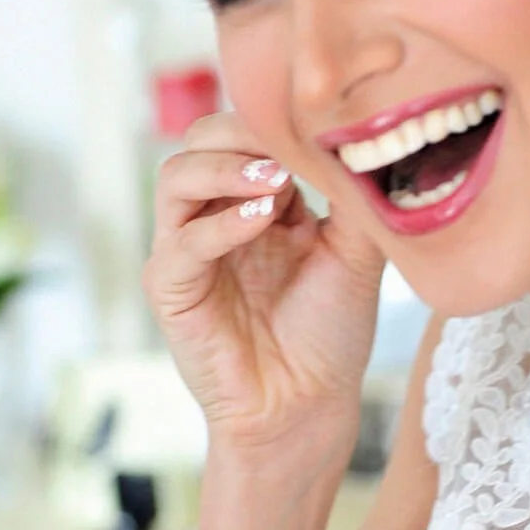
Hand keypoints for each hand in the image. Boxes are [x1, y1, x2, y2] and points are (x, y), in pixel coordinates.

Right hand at [147, 112, 385, 456]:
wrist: (308, 407)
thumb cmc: (330, 334)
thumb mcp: (355, 252)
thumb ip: (351, 195)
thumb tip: (360, 135)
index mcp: (258, 201)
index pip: (243, 132)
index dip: (272, 122)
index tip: (315, 124)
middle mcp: (216, 216)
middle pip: (199, 140)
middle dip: (240, 132)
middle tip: (286, 147)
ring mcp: (187, 250)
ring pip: (176, 176)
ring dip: (224, 167)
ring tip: (274, 180)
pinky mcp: (169, 289)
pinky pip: (180, 242)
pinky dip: (220, 223)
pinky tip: (261, 220)